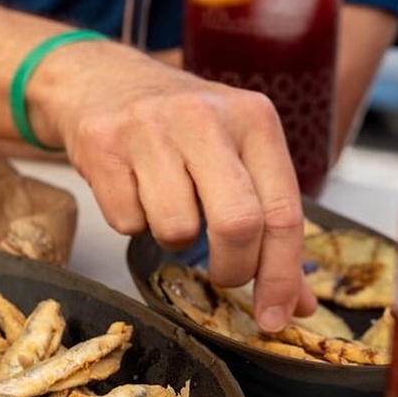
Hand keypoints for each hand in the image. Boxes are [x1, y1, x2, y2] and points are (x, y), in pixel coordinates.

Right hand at [31, 40, 316, 330]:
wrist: (100, 79)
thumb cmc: (177, 124)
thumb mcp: (234, 153)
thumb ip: (269, 220)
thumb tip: (297, 302)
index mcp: (253, 118)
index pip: (283, 211)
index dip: (283, 276)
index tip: (276, 317)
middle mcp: (205, 116)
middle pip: (237, 224)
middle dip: (231, 269)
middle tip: (221, 273)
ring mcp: (150, 128)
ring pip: (175, 229)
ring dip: (172, 236)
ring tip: (165, 202)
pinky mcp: (103, 144)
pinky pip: (127, 222)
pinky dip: (132, 221)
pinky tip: (132, 188)